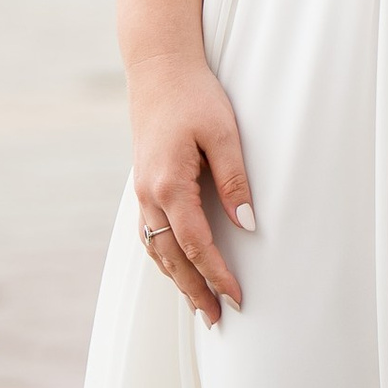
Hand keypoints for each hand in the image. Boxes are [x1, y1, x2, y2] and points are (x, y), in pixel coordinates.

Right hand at [129, 58, 254, 327]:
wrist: (158, 66)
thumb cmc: (196, 95)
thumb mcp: (224, 132)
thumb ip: (234, 179)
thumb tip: (247, 224)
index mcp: (169, 183)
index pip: (195, 244)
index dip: (216, 274)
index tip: (236, 298)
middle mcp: (148, 194)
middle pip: (170, 257)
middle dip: (194, 290)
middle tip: (216, 321)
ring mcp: (141, 191)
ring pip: (156, 248)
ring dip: (177, 279)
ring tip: (199, 305)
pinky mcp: (142, 184)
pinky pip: (150, 233)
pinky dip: (164, 257)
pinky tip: (178, 268)